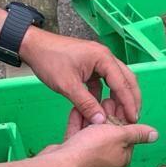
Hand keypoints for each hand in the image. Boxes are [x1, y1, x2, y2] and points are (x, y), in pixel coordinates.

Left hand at [20, 28, 141, 126]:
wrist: (32, 45)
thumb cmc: (49, 60)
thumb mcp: (67, 85)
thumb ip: (86, 104)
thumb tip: (101, 121)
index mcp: (103, 58)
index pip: (123, 84)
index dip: (129, 103)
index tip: (133, 119)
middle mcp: (105, 57)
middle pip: (127, 80)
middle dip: (131, 99)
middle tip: (133, 118)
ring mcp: (98, 60)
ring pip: (117, 80)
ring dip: (120, 97)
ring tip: (121, 114)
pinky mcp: (91, 65)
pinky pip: (105, 81)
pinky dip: (106, 93)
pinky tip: (102, 106)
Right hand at [44, 105, 158, 166]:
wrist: (60, 164)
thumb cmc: (92, 148)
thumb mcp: (119, 136)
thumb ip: (137, 133)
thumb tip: (155, 135)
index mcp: (122, 159)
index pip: (128, 135)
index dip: (124, 116)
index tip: (120, 101)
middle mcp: (107, 161)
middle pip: (110, 133)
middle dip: (109, 115)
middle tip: (107, 98)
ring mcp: (88, 159)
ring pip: (92, 134)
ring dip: (93, 116)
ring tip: (93, 101)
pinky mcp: (72, 155)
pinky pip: (78, 136)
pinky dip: (78, 123)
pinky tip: (78, 108)